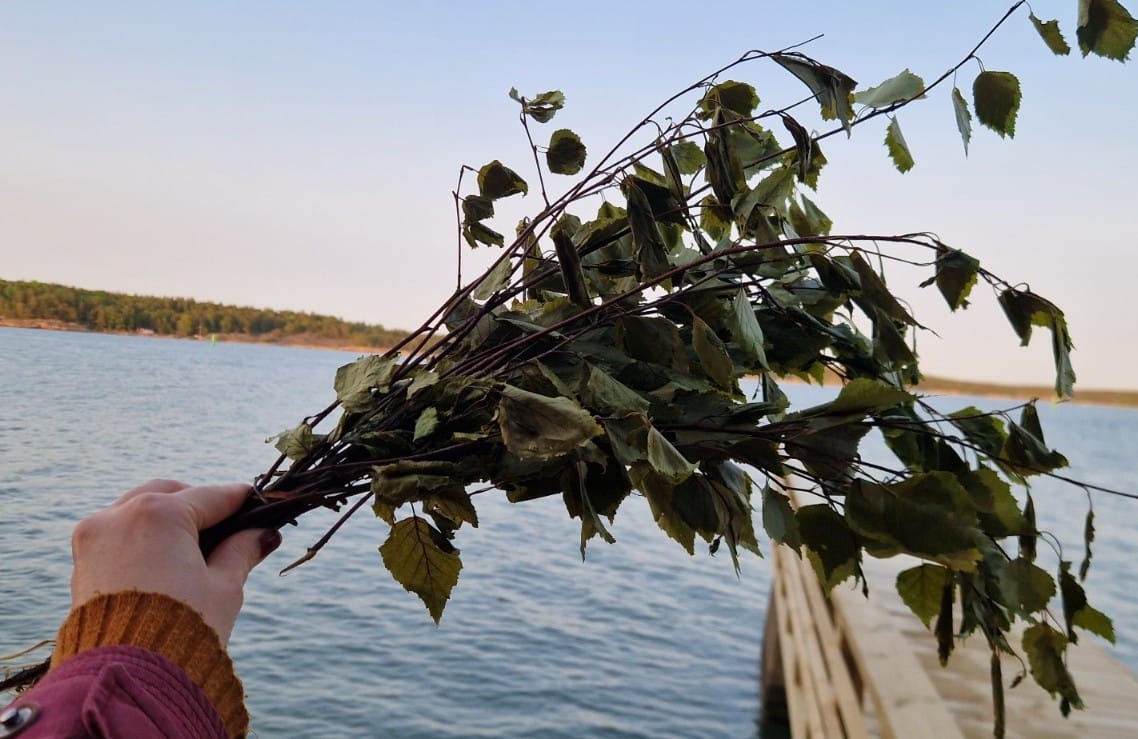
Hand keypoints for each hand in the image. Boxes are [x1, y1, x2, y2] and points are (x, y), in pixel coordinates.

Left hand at [69, 479, 280, 641]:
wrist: (125, 676)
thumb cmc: (182, 630)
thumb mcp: (224, 586)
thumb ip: (243, 550)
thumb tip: (263, 534)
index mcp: (160, 514)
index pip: (212, 496)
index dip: (241, 501)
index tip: (260, 504)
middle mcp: (122, 514)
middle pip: (171, 492)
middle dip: (199, 503)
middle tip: (228, 524)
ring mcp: (96, 534)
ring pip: (138, 506)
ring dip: (167, 515)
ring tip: (195, 541)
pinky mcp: (82, 557)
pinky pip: (117, 529)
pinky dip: (142, 533)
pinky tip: (164, 554)